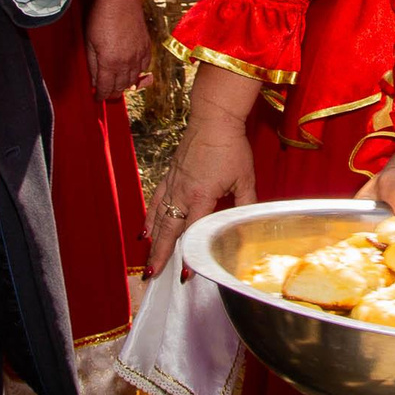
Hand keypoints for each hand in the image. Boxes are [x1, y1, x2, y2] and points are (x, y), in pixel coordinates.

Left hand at [85, 0, 153, 100]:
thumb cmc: (101, 15)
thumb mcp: (89, 41)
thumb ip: (92, 64)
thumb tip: (93, 80)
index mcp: (110, 62)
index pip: (105, 88)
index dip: (100, 95)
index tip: (96, 98)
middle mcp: (127, 62)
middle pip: (120, 87)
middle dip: (112, 92)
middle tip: (106, 93)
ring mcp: (139, 55)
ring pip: (133, 79)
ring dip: (124, 85)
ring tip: (117, 85)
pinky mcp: (147, 46)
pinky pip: (144, 67)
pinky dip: (137, 73)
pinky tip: (131, 71)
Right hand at [146, 66, 261, 272]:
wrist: (213, 119)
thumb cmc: (231, 147)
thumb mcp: (245, 179)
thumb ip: (246, 204)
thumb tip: (249, 225)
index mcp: (201, 196)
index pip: (192, 232)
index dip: (188, 254)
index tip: (185, 274)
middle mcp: (182, 193)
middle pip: (168, 230)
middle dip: (159, 254)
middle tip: (151, 275)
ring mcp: (173, 184)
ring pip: (158, 219)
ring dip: (152, 241)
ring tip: (147, 261)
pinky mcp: (169, 176)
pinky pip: (155, 201)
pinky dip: (149, 218)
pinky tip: (144, 231)